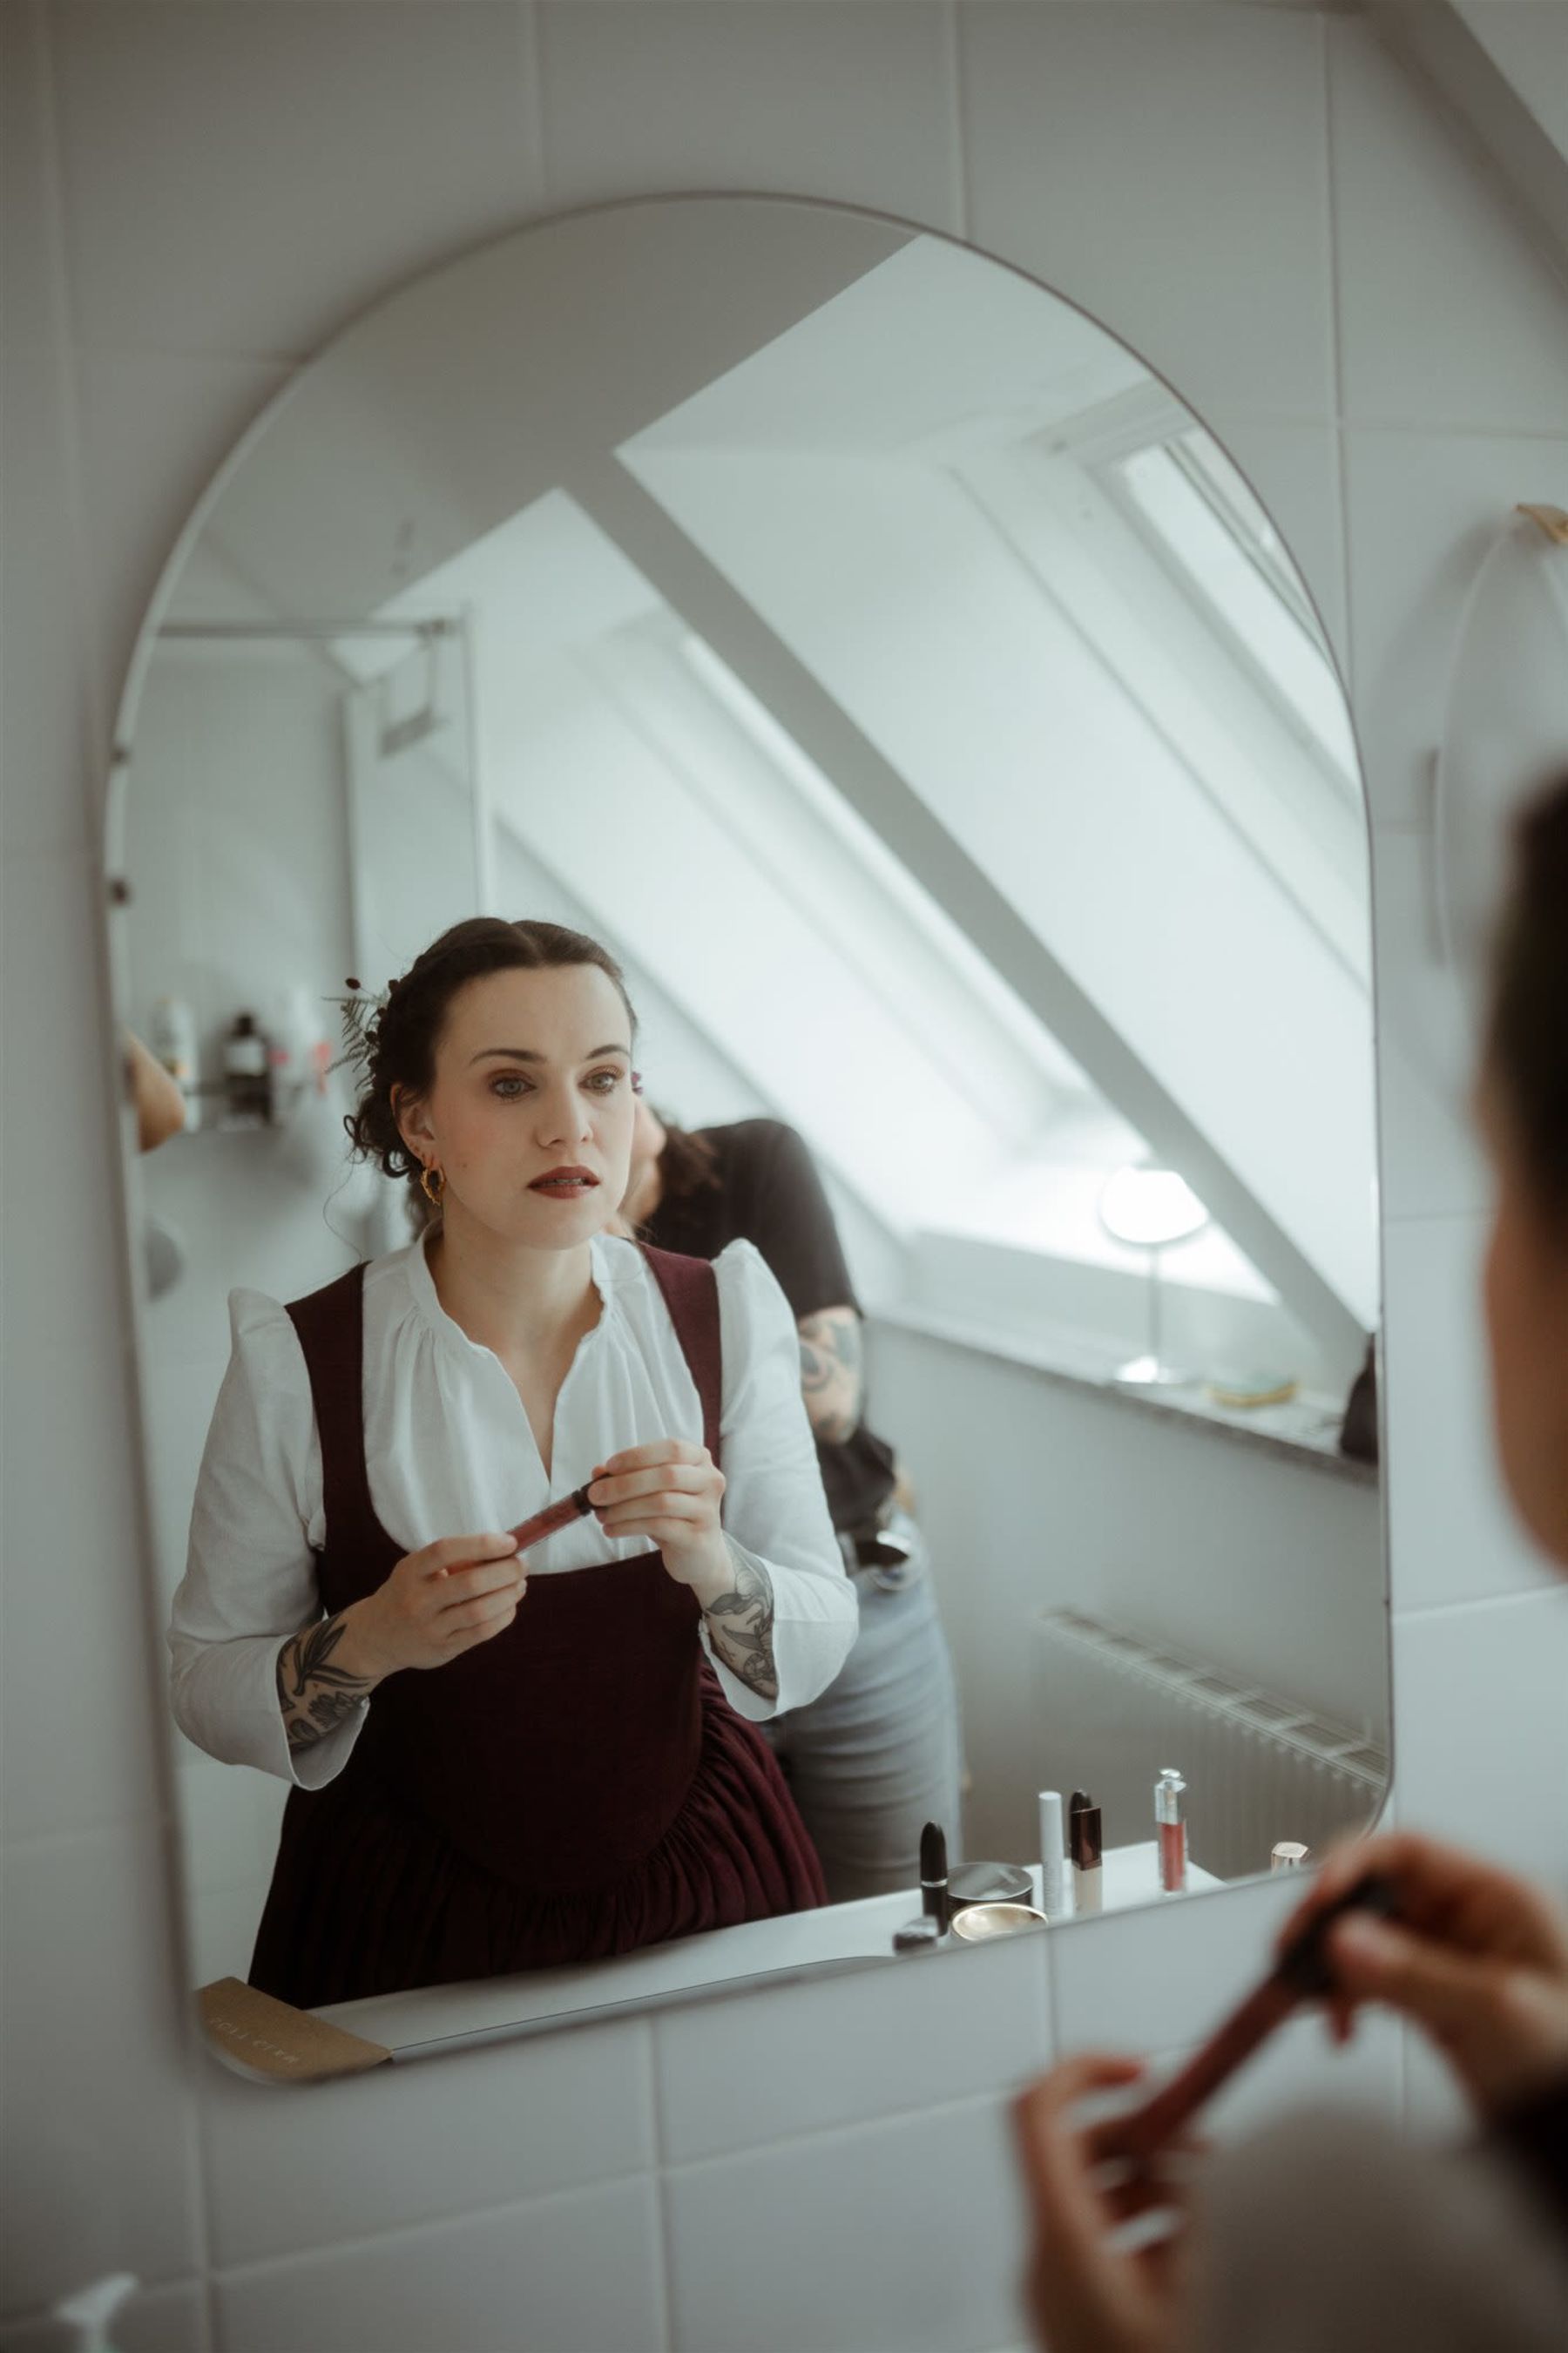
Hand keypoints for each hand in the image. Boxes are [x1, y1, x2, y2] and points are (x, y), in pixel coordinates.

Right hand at [336, 1533, 527, 1680]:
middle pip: (470, 1583)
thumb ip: (452, 1561)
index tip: (509, 1541)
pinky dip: (503, 1617)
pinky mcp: (442, 1649)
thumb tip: (503, 1551)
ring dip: (508, 1595)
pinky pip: (481, 1633)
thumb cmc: (408, 1593)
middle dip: (505, 1571)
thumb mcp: (417, 1570)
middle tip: (521, 1564)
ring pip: (479, 1611)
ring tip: (520, 1585)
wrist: (375, 1637)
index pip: (445, 1551)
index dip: (481, 1544)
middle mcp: (417, 1600)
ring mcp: (429, 1627)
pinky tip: (509, 1606)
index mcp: (410, 1571)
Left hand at [588, 1440, 728, 1597]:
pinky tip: (612, 1530)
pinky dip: (629, 1526)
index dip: (638, 1456)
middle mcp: (710, 1481)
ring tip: (602, 1515)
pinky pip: (659, 1527)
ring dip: (623, 1508)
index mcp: (700, 1460)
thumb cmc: (674, 1515)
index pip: (672, 1449)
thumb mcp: (652, 1491)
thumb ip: (628, 1476)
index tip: (609, 1467)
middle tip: (595, 1494)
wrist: (700, 1553)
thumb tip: (598, 1472)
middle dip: (624, 1484)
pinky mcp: (698, 1537)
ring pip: (661, 1502)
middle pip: (666, 1475)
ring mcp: (707, 1510)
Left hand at [1012, 2056, 1193, 2352]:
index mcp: (1063, 2241)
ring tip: (1215, 2197)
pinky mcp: (1077, 2315)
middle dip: (1144, 2134)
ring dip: (1155, 2182)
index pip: (1037, 2112)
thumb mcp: (1201, 2286)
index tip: (1140, 2068)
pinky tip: (1201, 2244)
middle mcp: (1046, 2259)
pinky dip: (1150, 2225)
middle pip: (1076, 2151)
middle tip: (1202, 2142)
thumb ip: (1196, 2205)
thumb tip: (1194, 2155)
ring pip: (1097, 2197)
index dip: (1084, 2070)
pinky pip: (1105, 2241)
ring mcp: (1058, 2290)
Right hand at [1285, 1831, 1567, 2118]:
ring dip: (1330, 1965)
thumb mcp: (1497, 2011)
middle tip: (1295, 1948)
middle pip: (1377, 1892)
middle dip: (1329, 1919)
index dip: (1354, 1863)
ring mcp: (1448, 1961)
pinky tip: (1340, 2024)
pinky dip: (1345, 1999)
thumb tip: (1346, 1938)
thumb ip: (1418, 1974)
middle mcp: (1468, 1922)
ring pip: (1365, 1938)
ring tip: (1309, 1994)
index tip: (1320, 1898)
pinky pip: (1371, 1982)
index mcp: (1497, 1899)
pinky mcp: (1433, 2001)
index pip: (1408, 1851)